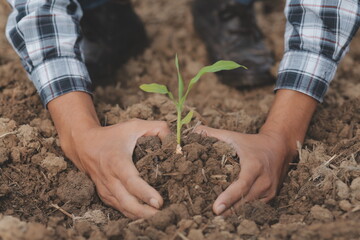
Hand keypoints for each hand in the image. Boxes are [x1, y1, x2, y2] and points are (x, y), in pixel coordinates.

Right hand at [48, 92, 170, 218]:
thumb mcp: (134, 125)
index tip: (159, 202)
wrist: (83, 144)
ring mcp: (105, 188)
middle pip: (126, 202)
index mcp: (117, 161)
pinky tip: (144, 215)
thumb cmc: (112, 135)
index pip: (131, 181)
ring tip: (157, 217)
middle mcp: (110, 178)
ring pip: (122, 208)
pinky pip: (118, 208)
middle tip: (162, 214)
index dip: (145, 193)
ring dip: (139, 215)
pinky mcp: (104, 194)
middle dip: (144, 212)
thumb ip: (157, 128)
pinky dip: (131, 213)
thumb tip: (173, 140)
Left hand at [195, 126, 291, 214]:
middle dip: (227, 210)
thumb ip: (214, 134)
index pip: (241, 185)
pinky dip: (242, 209)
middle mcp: (264, 181)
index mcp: (254, 166)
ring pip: (248, 206)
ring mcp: (269, 191)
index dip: (228, 198)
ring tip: (217, 215)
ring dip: (234, 212)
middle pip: (243, 201)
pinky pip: (254, 206)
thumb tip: (195, 131)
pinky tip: (230, 211)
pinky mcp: (271, 196)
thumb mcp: (234, 136)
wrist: (280, 147)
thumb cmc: (253, 142)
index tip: (216, 208)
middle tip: (210, 214)